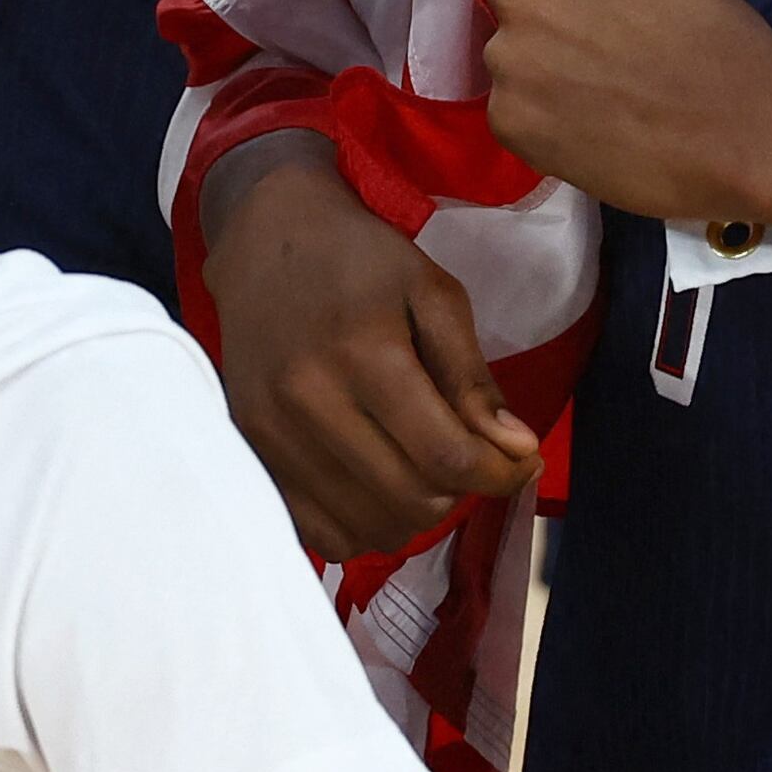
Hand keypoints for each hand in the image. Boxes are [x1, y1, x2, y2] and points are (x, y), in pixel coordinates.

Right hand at [202, 131, 543, 554]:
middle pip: (411, 500)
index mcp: (362, 354)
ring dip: (415, 512)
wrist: (263, 237)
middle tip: (469, 456)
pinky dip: (364, 526)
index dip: (501, 475)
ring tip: (422, 467)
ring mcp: (270, 433)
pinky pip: (321, 533)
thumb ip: (471, 377)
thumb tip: (515, 450)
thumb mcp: (433, 294)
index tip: (520, 462)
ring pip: (370, 527)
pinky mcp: (250, 450)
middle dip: (461, 491)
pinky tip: (378, 486)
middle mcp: (307, 402)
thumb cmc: (358, 258)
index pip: (447, 457)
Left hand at [478, 0, 771, 227]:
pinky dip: (542, 116)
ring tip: (605, 92)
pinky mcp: (507, 118)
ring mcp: (507, 58)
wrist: (743, 131)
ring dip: (539, 66)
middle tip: (605, 44)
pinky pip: (511, 107)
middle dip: (544, 11)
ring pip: (508, 54)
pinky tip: (592, 126)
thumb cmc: (716, 33)